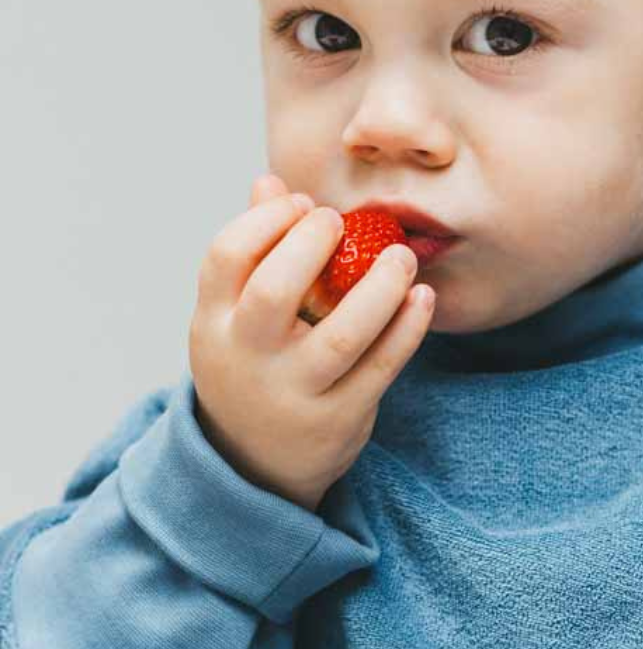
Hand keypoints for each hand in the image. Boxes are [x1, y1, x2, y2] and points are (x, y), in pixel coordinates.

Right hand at [188, 174, 435, 511]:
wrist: (255, 466)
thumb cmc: (253, 366)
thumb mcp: (234, 318)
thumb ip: (254, 253)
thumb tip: (270, 182)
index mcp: (213, 322)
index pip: (225, 256)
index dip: (265, 219)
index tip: (302, 205)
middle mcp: (246, 358)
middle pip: (274, 290)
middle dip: (312, 243)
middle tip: (342, 221)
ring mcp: (292, 392)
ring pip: (341, 335)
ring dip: (379, 287)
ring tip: (402, 255)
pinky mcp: (337, 418)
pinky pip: (380, 367)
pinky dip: (407, 329)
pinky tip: (423, 297)